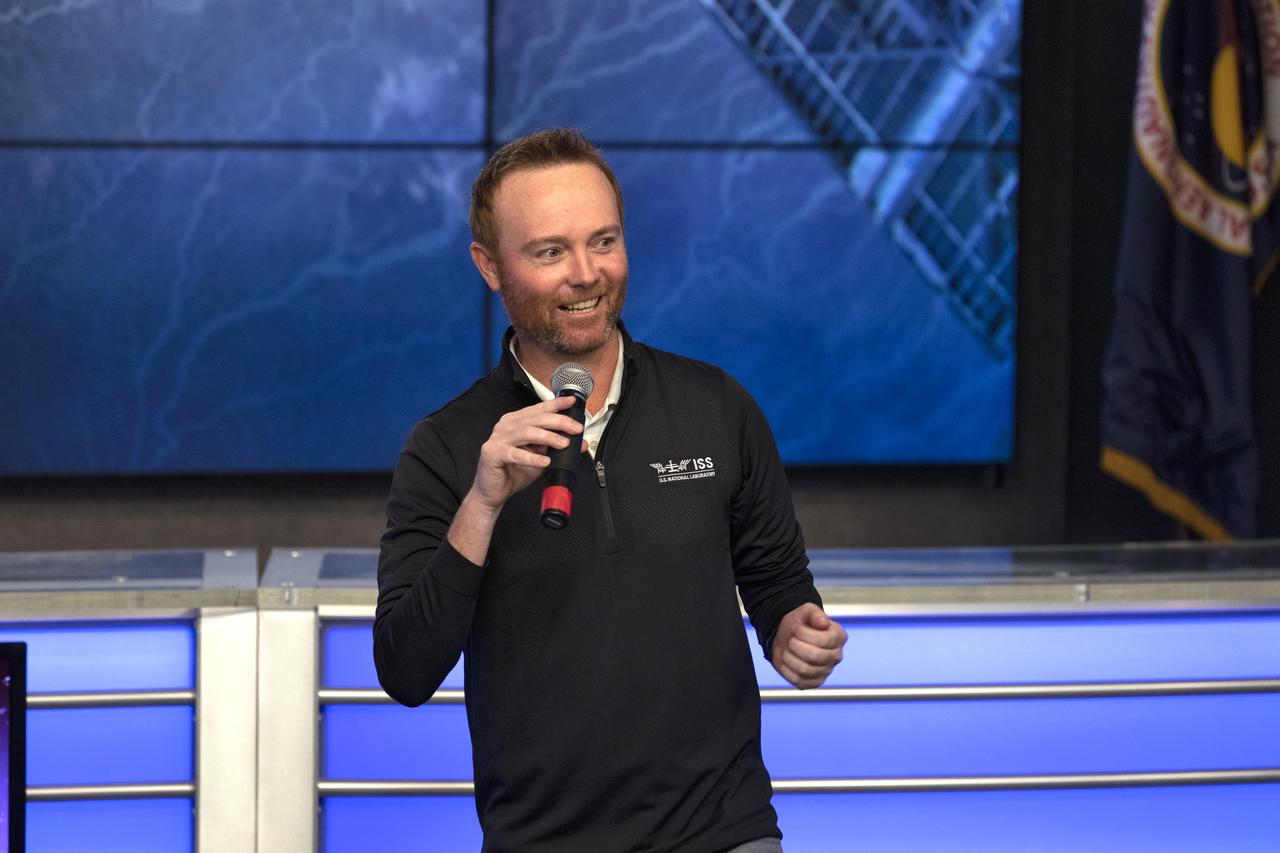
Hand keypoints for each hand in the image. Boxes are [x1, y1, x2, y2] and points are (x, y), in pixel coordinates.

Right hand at [469, 395, 583, 511]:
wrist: (494, 492)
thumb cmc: (514, 472)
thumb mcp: (541, 457)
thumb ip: (556, 448)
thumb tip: (580, 443)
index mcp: (516, 422)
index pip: (538, 409)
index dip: (556, 404)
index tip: (571, 402)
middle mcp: (506, 426)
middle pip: (535, 418)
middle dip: (558, 421)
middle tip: (575, 428)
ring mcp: (498, 439)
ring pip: (526, 432)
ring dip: (548, 437)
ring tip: (563, 443)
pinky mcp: (492, 454)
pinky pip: (515, 454)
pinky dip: (532, 457)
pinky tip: (544, 460)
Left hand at [771, 603, 846, 688]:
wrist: (789, 636)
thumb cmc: (801, 624)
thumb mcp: (806, 611)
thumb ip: (815, 613)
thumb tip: (823, 623)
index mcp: (839, 637)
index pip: (823, 640)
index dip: (803, 633)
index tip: (795, 627)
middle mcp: (836, 656)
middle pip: (814, 656)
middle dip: (795, 645)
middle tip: (790, 639)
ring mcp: (826, 671)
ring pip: (804, 669)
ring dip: (789, 656)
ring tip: (788, 648)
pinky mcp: (814, 683)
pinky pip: (798, 680)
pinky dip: (786, 669)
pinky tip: (787, 659)